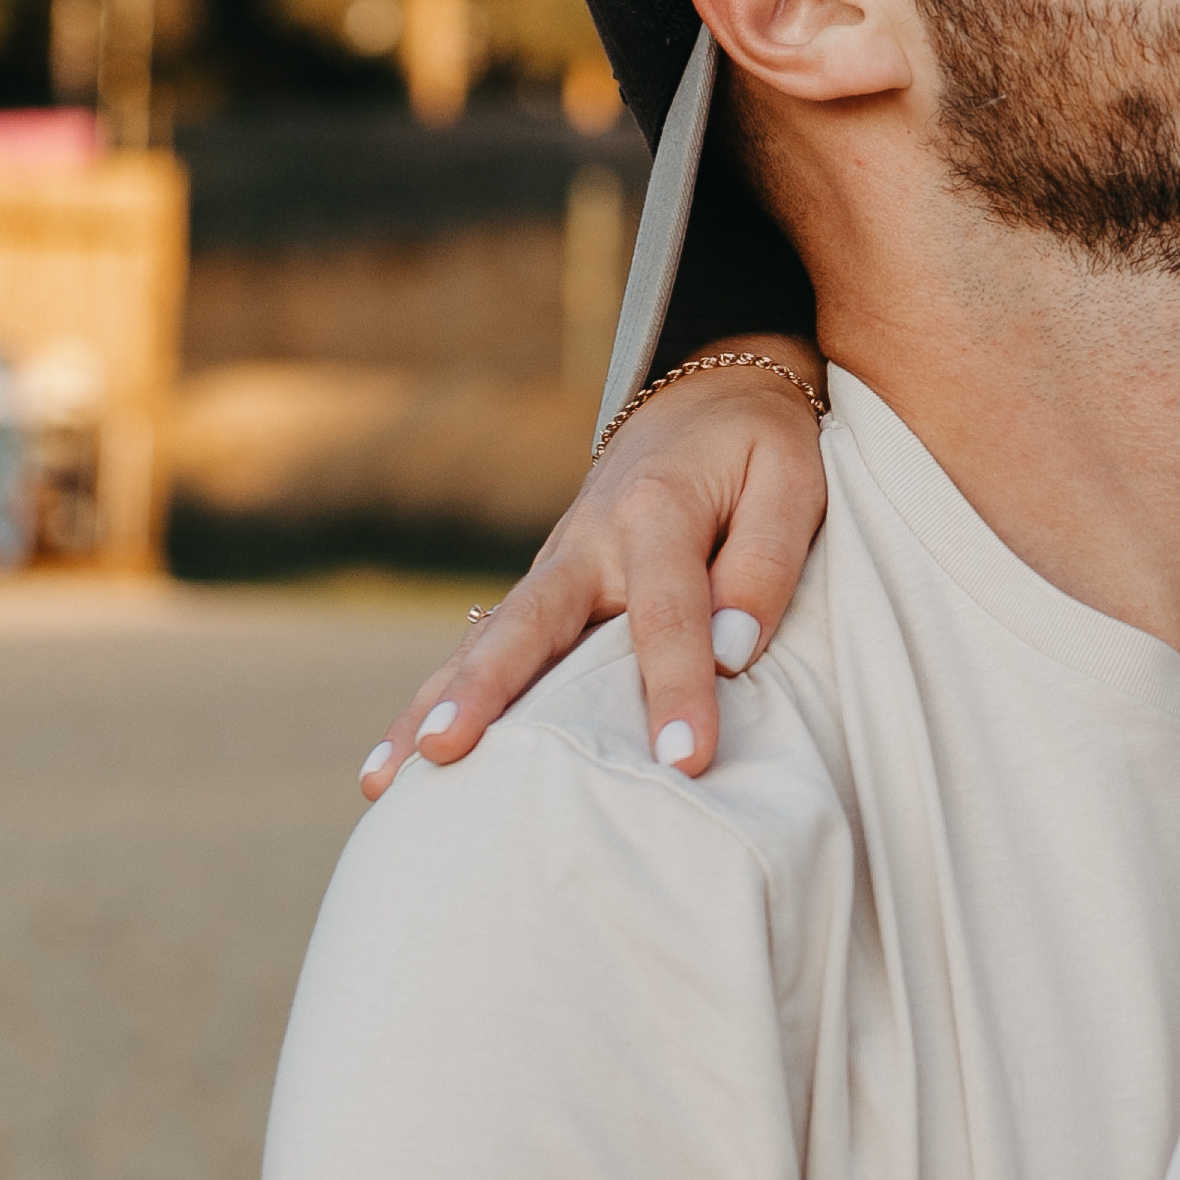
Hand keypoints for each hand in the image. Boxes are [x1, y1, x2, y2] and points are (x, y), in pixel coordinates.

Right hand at [360, 336, 830, 798]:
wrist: (707, 396)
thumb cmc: (758, 448)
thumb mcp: (791, 482)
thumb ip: (765, 564)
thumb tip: (733, 653)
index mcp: (656, 510)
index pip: (667, 613)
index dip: (677, 689)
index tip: (686, 764)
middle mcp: (586, 542)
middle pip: (529, 624)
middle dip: (485, 691)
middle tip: (444, 751)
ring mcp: (554, 567)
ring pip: (485, 641)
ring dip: (433, 706)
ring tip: (388, 783)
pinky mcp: (543, 590)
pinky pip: (484, 647)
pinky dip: (438, 700)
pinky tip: (396, 767)